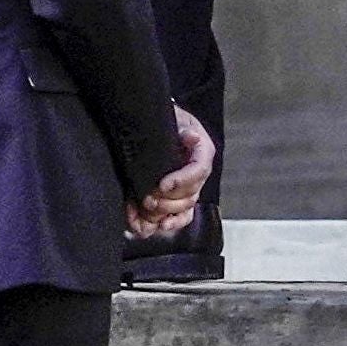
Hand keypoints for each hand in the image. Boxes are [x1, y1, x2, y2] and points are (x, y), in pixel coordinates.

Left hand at [131, 110, 216, 238]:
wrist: (159, 129)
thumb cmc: (169, 122)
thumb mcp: (175, 119)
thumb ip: (183, 128)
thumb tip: (192, 136)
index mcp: (202, 153)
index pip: (198, 171)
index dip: (182, 180)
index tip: (163, 185)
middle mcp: (198, 174)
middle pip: (190, 194)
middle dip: (169, 200)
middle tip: (148, 199)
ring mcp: (189, 188)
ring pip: (184, 208)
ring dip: (165, 212)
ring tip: (145, 208)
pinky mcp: (179, 199)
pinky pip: (182, 217)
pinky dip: (171, 223)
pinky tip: (159, 226)